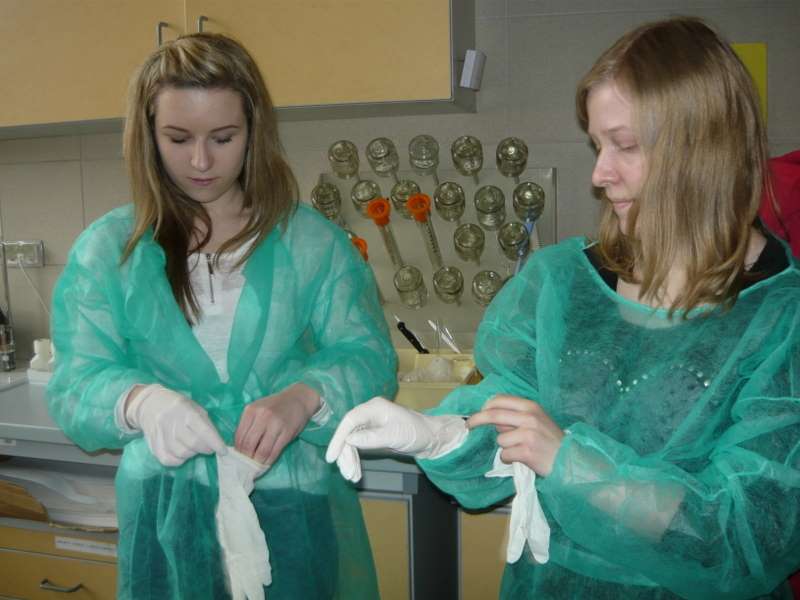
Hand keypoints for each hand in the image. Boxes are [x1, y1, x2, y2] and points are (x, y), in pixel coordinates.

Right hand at [125, 384, 226, 466]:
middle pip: (193, 443)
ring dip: (193, 453)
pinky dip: (179, 460)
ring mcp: (160, 434)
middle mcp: (171, 422)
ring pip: (181, 453)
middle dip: (206, 448)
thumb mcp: (195, 408)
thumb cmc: (178, 406)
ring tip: (194, 447)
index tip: (223, 451)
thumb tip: (217, 442)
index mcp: (185, 410)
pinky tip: (182, 453)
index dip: (215, 442)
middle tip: (209, 448)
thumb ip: (206, 424)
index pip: (203, 430)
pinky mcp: (152, 445)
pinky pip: (168, 460)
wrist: (150, 404)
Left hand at [235, 383, 319, 464]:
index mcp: (251, 410)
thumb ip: (249, 424)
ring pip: (261, 450)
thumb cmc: (276, 406)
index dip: (237, 450)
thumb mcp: (258, 409)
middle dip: (246, 458)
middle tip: (246, 465)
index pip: (239, 435)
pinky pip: (274, 452)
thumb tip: (240, 447)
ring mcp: (275, 424)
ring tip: (255, 466)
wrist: (298, 399)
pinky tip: (266, 463)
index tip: (238, 458)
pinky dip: (268, 461)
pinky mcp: (287, 433)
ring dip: (257, 462)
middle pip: (248, 444)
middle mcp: (262, 416)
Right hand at [325, 397, 466, 481]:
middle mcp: (368, 414)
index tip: (331, 457)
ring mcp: (369, 424)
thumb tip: (350, 440)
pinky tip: (355, 473)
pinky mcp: (371, 435)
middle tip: (347, 474)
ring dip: (349, 460)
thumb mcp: (395, 435)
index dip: (338, 438)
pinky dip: (355, 459)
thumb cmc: (415, 433)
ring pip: (351, 442)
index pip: (350, 420)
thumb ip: (372, 437)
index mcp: (374, 408)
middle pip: (348, 433)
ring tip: (352, 477)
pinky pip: (357, 446)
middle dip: (346, 455)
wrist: (429, 438)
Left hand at [467, 395, 563, 476]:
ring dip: (505, 447)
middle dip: (477, 420)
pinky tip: (522, 458)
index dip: (485, 407)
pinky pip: (505, 455)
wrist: (570, 459)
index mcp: (530, 406)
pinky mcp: (526, 452)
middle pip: (493, 415)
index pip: (499, 400)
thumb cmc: (550, 439)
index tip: (477, 413)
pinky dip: (509, 458)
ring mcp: (528, 434)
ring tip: (520, 449)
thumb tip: (491, 415)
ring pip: (500, 439)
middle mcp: (529, 417)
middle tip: (469, 426)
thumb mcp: (537, 419)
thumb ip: (516, 415)